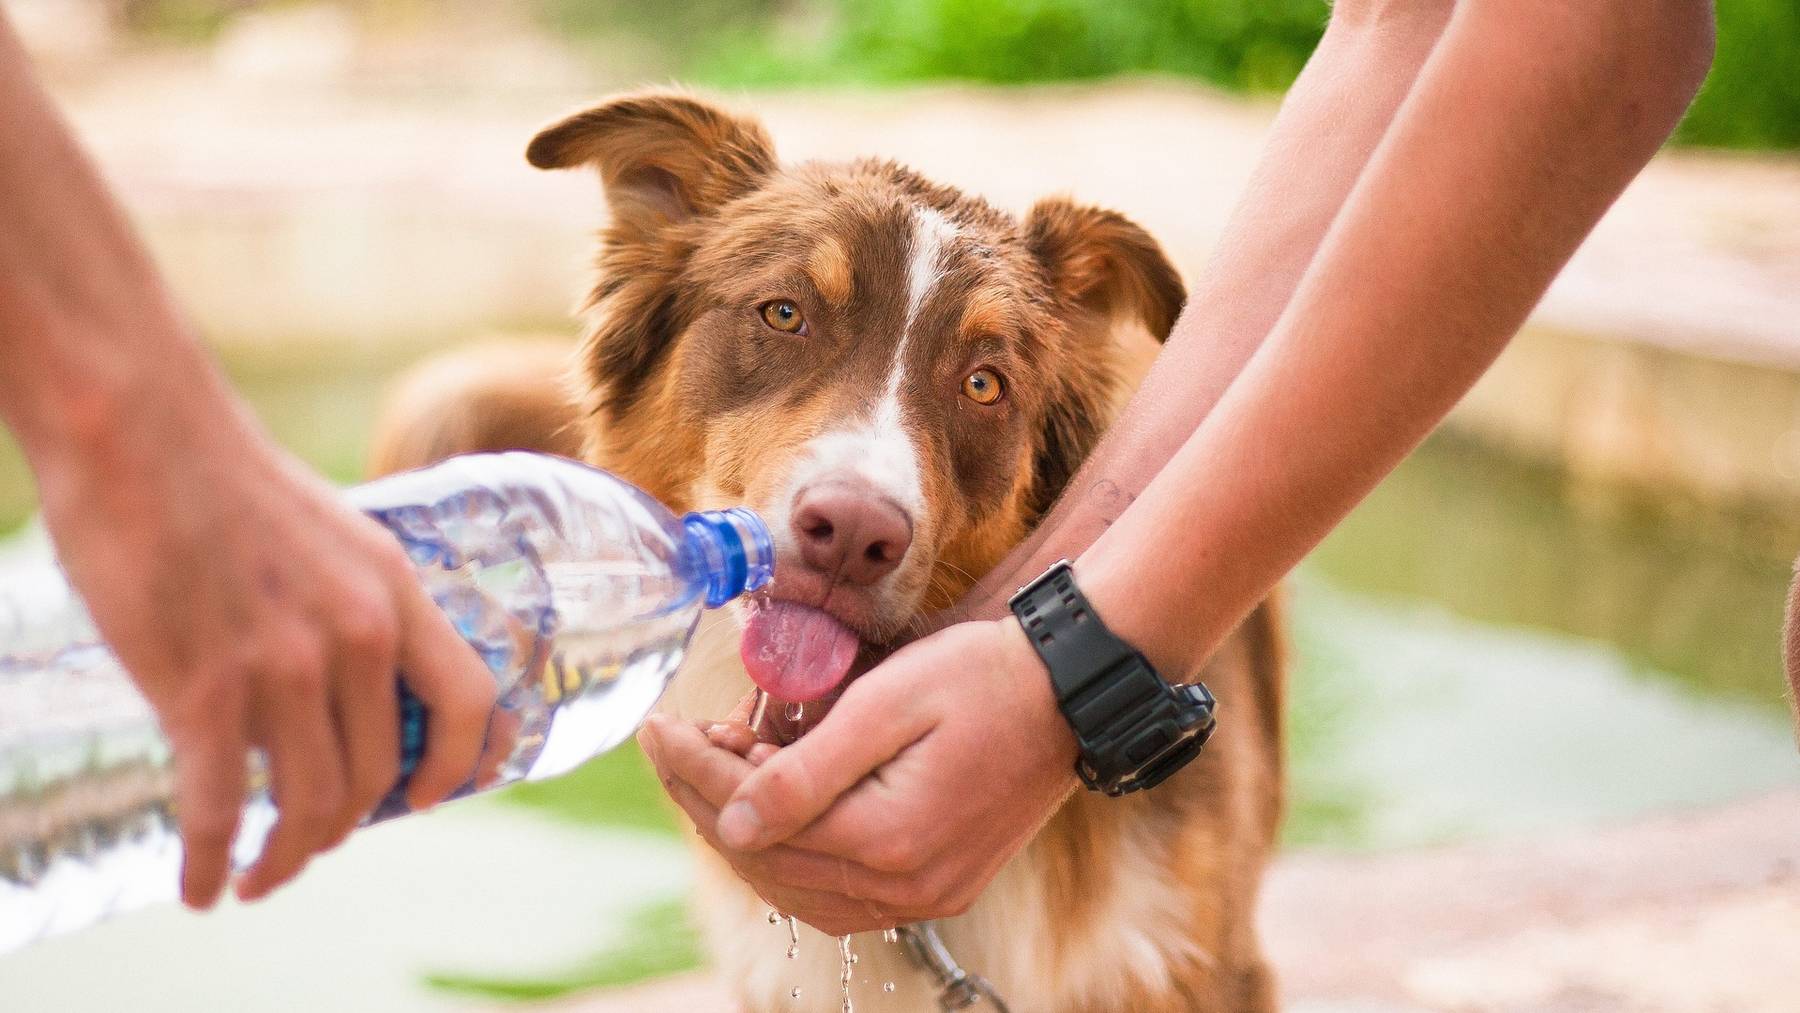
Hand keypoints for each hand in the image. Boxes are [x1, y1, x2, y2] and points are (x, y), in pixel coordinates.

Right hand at [35, 388, 498, 907]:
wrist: (140, 431)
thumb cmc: (224, 478)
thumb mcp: (332, 535)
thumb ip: (351, 605)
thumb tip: (344, 679)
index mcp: (395, 590)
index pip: (468, 700)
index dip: (460, 764)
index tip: (430, 799)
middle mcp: (356, 634)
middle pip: (379, 772)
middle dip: (347, 825)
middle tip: (311, 842)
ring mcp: (284, 665)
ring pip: (310, 803)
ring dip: (287, 857)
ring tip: (260, 875)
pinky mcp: (202, 688)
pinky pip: (221, 808)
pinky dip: (212, 862)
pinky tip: (201, 885)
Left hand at [640, 617, 1076, 934]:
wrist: (1071, 691)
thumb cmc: (983, 677)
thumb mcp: (888, 704)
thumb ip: (806, 771)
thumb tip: (730, 822)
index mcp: (889, 840)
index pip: (756, 819)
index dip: (695, 772)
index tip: (657, 727)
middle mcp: (907, 886)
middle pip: (770, 861)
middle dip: (708, 799)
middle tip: (678, 741)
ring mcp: (927, 895)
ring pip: (799, 888)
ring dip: (746, 832)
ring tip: (720, 766)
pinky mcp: (940, 885)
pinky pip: (840, 893)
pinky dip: (794, 856)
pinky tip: (773, 810)